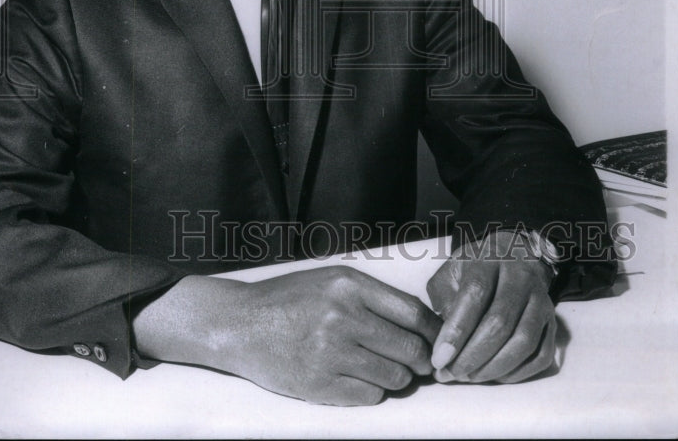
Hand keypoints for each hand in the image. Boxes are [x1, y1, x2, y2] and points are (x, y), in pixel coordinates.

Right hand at [135, 266, 440, 404]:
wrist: (240, 324)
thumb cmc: (288, 299)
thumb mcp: (330, 280)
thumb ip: (372, 297)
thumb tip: (422, 324)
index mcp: (349, 285)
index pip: (413, 313)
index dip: (433, 332)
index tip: (438, 341)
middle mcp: (342, 317)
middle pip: (409, 349)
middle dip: (420, 360)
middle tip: (418, 364)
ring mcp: (331, 353)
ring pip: (394, 377)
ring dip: (397, 378)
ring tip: (384, 370)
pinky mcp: (319, 385)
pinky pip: (369, 397)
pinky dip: (371, 391)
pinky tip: (358, 379)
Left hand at [426, 231, 555, 383]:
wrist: (515, 255)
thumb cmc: (475, 269)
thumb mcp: (451, 272)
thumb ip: (443, 299)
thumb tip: (446, 339)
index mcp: (488, 261)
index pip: (475, 294)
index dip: (457, 330)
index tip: (440, 359)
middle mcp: (519, 278)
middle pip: (500, 322)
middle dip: (473, 355)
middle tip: (452, 373)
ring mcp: (540, 300)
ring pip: (524, 340)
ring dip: (495, 367)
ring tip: (470, 377)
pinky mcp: (552, 321)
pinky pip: (542, 354)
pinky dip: (519, 372)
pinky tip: (497, 376)